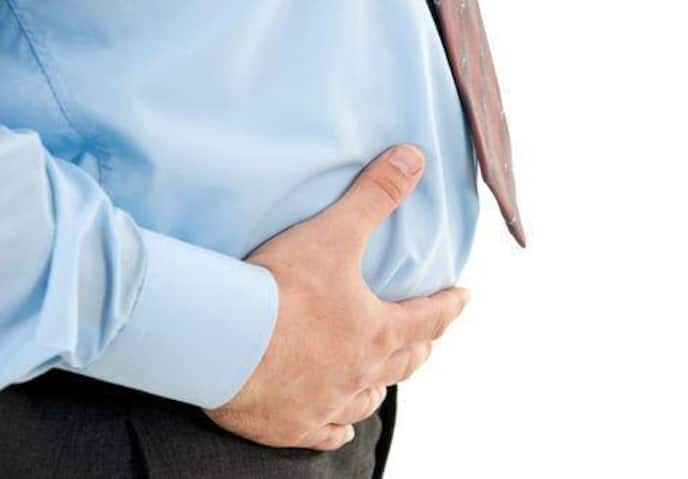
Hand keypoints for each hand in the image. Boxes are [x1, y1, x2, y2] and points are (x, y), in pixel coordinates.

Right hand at [204, 144, 468, 449]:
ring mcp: (327, 403)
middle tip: (427, 340)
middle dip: (419, 348)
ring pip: (367, 399)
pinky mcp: (290, 425)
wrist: (224, 342)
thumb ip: (375, 195)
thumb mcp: (334, 234)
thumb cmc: (281, 289)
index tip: (463, 298)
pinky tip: (338, 426)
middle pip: (404, 363)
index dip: (449, 306)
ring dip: (381, 386)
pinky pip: (325, 434)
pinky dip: (336, 428)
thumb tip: (414, 157)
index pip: (428, 318)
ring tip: (383, 379)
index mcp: (376, 330)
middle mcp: (360, 372)